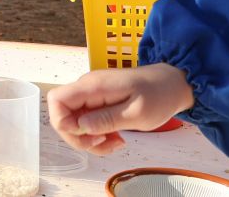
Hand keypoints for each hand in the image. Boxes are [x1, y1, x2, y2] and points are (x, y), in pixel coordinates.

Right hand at [47, 63, 193, 154]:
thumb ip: (106, 120)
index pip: (57, 100)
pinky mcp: (98, 101)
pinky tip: (114, 138)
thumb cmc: (158, 95)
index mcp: (93, 86)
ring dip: (88, 139)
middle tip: (103, 144)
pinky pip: (86, 120)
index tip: (88, 135)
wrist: (172, 83)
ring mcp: (91, 94)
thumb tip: (80, 127)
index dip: (63, 122)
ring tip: (114, 143)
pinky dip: (96, 134)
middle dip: (77, 136)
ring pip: (73, 121)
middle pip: (62, 114)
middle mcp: (87, 88)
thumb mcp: (137, 113)